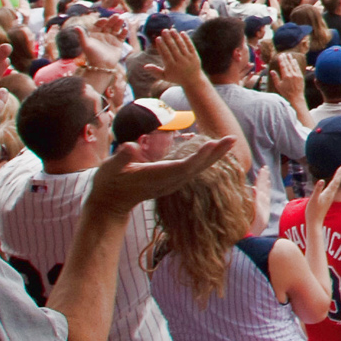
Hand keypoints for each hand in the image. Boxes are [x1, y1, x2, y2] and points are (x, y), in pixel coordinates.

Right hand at [90, 132, 237, 211]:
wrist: (110, 202)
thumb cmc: (109, 182)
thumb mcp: (109, 169)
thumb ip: (120, 158)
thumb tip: (130, 147)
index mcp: (157, 176)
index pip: (183, 166)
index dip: (198, 156)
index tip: (212, 144)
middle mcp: (168, 181)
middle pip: (197, 167)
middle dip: (215, 154)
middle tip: (232, 138)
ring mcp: (171, 182)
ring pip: (198, 169)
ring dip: (215, 156)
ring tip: (230, 141)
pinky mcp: (171, 180)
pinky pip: (193, 169)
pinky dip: (205, 159)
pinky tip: (214, 150)